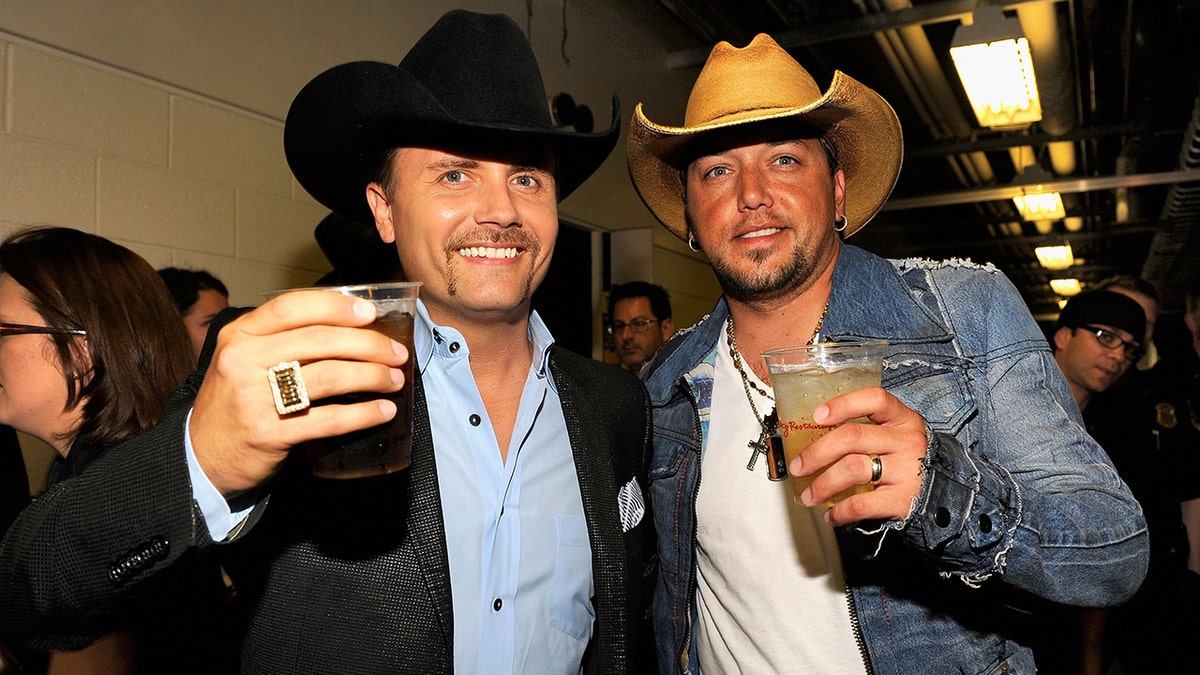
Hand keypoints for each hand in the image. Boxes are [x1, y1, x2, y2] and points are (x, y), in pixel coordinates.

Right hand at [189, 291, 408, 494]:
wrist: (200, 455)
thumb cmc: (236, 401)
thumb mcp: (243, 359)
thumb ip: (281, 340)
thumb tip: (348, 325)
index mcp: (239, 334)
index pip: (292, 307)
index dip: (336, 307)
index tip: (370, 312)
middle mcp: (243, 360)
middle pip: (319, 341)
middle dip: (368, 345)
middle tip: (396, 353)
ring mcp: (255, 397)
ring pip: (329, 376)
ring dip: (371, 376)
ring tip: (394, 380)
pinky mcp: (270, 432)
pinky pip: (328, 419)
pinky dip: (362, 414)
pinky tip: (383, 411)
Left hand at [789, 386, 926, 524]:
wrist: (946, 494)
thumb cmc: (908, 461)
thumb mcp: (896, 436)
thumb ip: (866, 431)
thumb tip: (813, 439)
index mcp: (903, 419)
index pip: (875, 399)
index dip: (843, 404)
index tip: (817, 416)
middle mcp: (906, 441)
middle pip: (852, 436)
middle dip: (816, 452)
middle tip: (798, 466)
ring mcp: (907, 470)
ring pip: (852, 468)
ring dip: (822, 484)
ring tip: (809, 496)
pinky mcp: (903, 499)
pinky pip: (861, 503)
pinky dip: (839, 511)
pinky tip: (831, 515)